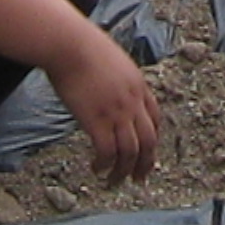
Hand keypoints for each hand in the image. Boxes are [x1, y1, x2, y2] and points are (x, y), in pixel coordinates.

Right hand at [51, 28, 160, 180]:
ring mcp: (117, 111)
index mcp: (138, 85)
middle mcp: (133, 101)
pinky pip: (107, 151)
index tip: (146, 152)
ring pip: (131, 151)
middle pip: (149, 140)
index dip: (152, 139)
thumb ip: (115, 78)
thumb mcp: (110, 61)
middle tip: (139, 179)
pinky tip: (96, 169)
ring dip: (124, 171)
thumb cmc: (81, 46)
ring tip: (114, 182)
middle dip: (146, 163)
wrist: (69, 43)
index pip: (155, 119)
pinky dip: (105, 165)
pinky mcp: (97, 119)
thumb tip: (105, 87)